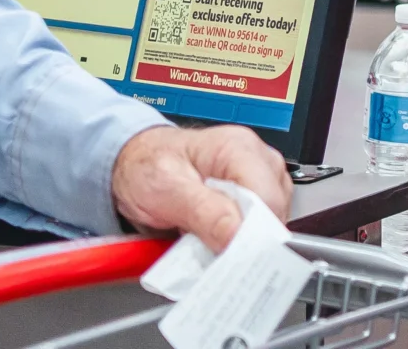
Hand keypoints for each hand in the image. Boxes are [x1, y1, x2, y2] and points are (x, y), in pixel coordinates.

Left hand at [112, 124, 291, 251]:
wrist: (133, 166)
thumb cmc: (145, 167)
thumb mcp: (165, 189)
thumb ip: (203, 211)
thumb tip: (237, 235)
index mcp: (238, 148)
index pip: (269, 198)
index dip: (255, 233)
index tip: (232, 258)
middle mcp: (256, 160)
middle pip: (274, 213)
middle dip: (247, 241)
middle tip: (211, 251)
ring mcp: (258, 179)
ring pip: (270, 225)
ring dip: (241, 243)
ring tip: (205, 241)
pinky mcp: (254, 197)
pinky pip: (258, 229)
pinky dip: (237, 242)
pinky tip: (213, 240)